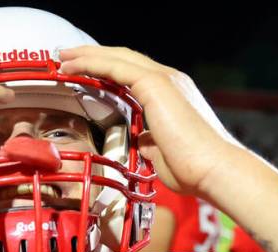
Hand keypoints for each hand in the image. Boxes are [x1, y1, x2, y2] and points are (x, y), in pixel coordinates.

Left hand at [59, 46, 239, 196]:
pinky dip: (92, 63)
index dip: (108, 70)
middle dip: (93, 55)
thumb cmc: (194, 169)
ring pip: (118, 58)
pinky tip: (74, 66)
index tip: (85, 73)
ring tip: (64, 57)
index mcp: (173, 95)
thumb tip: (142, 141)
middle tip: (67, 56)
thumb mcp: (164, 153)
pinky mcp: (156, 85)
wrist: (214, 170)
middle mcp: (170, 81)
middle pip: (124, 59)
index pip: (134, 74)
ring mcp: (165, 80)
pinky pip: (116, 67)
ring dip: (87, 55)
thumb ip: (151, 142)